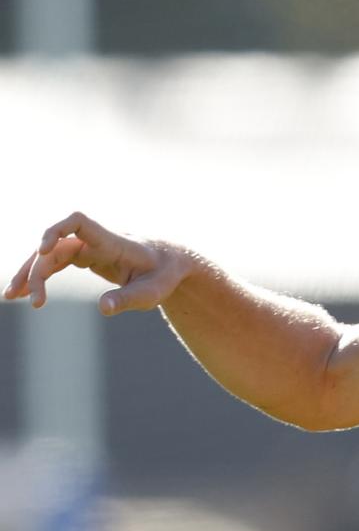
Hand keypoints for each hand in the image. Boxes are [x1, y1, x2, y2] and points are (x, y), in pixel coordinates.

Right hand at [3, 212, 189, 315]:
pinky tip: (25, 293)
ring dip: (31, 273)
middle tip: (34, 302)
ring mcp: (88, 247)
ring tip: (12, 296)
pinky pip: (55, 262)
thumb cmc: (164, 276)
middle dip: (39, 270)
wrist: (171, 264)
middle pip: (56, 247)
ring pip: (50, 255)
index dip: (56, 230)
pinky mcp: (85, 256)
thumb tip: (104, 308)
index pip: (79, 222)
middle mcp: (96, 240)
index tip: (42, 250)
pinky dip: (40, 275)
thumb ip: (129, 299)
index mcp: (113, 241)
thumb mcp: (152, 292)